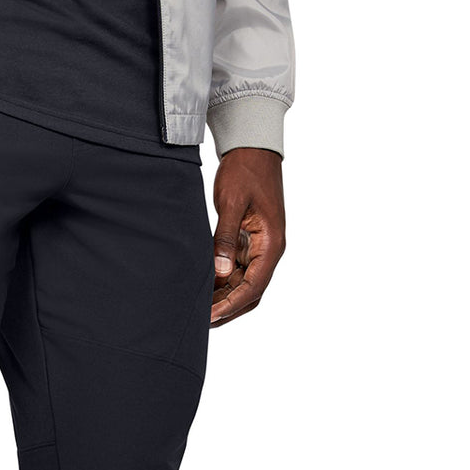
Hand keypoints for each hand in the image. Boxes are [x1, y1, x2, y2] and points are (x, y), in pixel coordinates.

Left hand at [211, 148, 285, 325]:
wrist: (252, 148)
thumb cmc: (244, 170)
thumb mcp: (231, 203)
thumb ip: (224, 239)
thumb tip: (221, 272)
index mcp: (271, 244)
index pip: (253, 286)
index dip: (231, 305)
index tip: (210, 317)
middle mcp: (269, 251)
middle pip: (250, 293)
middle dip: (227, 309)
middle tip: (200, 321)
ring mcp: (259, 248)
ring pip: (243, 285)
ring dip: (223, 299)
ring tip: (198, 309)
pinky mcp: (249, 243)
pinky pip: (237, 272)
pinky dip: (222, 284)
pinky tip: (203, 289)